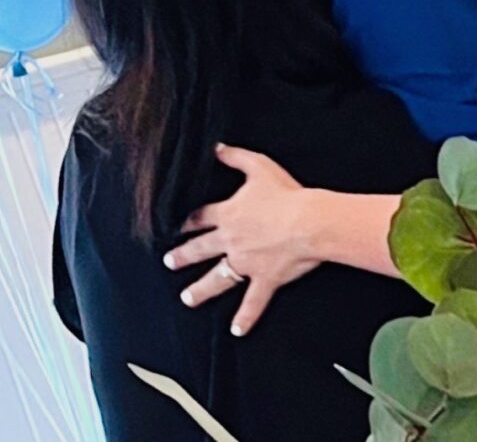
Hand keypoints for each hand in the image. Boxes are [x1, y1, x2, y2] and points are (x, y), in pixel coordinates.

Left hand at [162, 144, 323, 336]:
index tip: (176, 227)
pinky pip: (253, 302)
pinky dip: (246, 317)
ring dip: (200, 289)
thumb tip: (217, 147)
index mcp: (228, 215)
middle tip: (168, 262)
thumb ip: (235, 157)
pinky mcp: (265, 279)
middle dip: (183, 256)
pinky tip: (237, 330)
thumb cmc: (286, 194)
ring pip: (217, 278)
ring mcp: (246, 263)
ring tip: (187, 298)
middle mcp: (231, 241)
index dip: (187, 222)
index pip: (200, 218)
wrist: (308, 221)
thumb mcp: (258, 166)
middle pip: (200, 249)